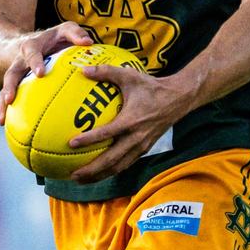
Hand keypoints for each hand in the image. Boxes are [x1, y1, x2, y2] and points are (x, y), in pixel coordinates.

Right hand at [0, 22, 92, 123]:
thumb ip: (75, 34)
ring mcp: (16, 74)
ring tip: (2, 120)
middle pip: (12, 73)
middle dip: (10, 86)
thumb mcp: (64, 30)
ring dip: (2, 104)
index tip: (39, 74)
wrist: (29, 43)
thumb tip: (88, 43)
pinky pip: (8, 99)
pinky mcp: (15, 86)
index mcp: (31, 47)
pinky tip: (6, 126)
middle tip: (10, 99)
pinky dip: (5, 112)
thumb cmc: (53, 38)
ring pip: (6, 89)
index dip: (35, 62)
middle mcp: (20, 61)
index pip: (32, 53)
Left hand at [68, 63, 185, 182]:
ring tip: (81, 180)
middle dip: (91, 170)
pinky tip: (98, 173)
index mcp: (131, 120)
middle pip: (111, 160)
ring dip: (99, 175)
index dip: (89, 139)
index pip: (106, 133)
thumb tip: (82, 70)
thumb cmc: (152, 87)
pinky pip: (126, 164)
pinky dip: (111, 171)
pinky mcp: (145, 149)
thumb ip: (106, 72)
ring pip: (118, 167)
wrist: (178, 99)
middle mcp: (136, 137)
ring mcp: (141, 146)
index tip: (71, 143)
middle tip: (73, 175)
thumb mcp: (129, 76)